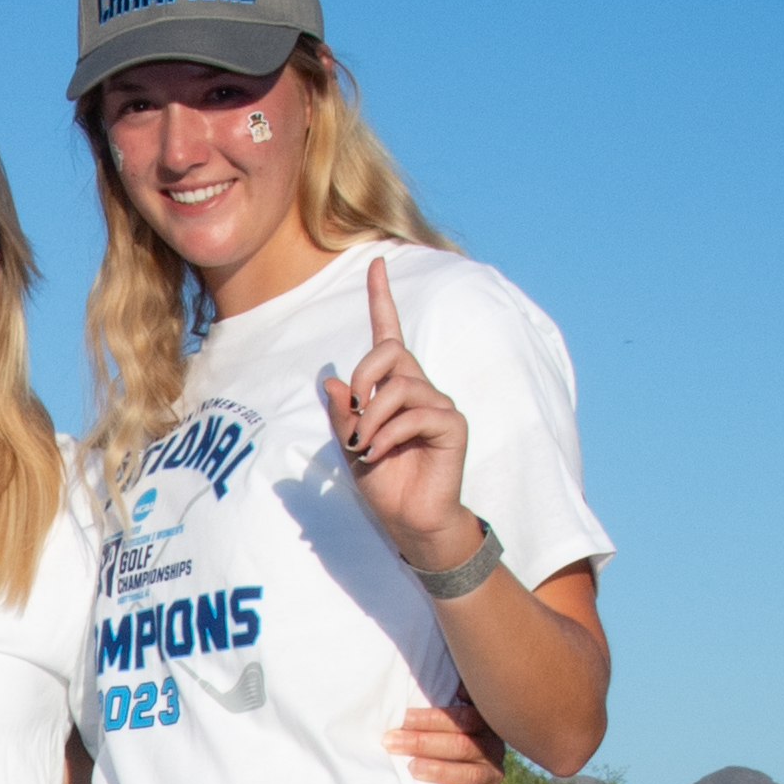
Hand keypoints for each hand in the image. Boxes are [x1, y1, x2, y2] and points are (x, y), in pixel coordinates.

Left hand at [317, 261, 477, 576]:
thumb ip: (341, 413)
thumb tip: (332, 378)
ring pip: (399, 386)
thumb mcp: (349, 444)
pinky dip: (389, 434)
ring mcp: (438, 404)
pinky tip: (379, 455)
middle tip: (353, 417)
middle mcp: (419, 387)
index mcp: (393, 387)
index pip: (388, 333)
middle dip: (363, 377)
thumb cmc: (382, 481)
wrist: (408, 519)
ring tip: (366, 447)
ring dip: (371, 419)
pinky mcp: (452, 424)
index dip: (381, 298)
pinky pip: (416, 413)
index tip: (374, 264)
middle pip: (390, 353)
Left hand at [388, 699, 505, 783]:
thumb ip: (448, 694)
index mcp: (484, 723)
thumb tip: (454, 684)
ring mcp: (491, 775)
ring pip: (469, 773)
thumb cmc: (446, 734)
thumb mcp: (449, 713)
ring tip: (412, 769)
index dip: (430, 719)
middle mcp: (491, 749)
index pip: (462, 718)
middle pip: (461, 745)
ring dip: (439, 771)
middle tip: (391, 742)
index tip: (401, 718)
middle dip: (423, 743)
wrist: (464, 767)